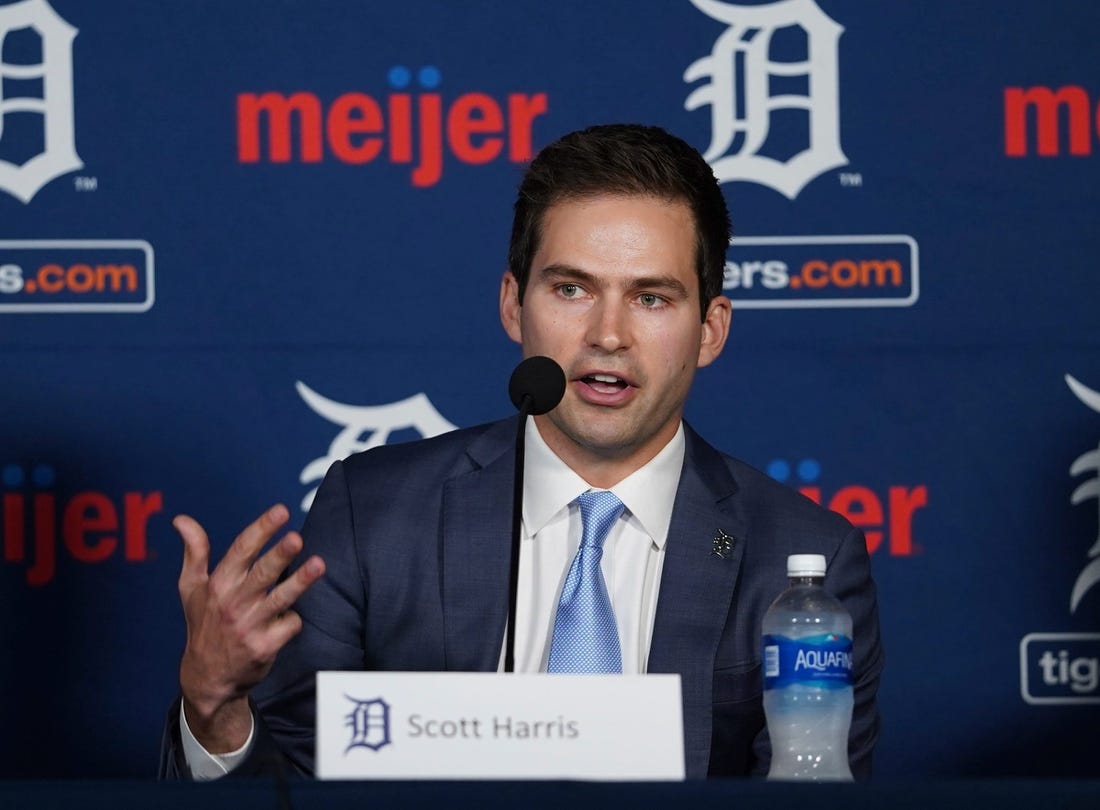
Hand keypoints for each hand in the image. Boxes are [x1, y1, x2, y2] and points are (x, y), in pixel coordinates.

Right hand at [175, 504, 325, 752]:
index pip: (241, 550)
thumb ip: (194, 552)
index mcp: (218, 584)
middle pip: (261, 573)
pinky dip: (294, 618)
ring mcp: (249, 626)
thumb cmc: (203, 624)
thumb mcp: (191, 588)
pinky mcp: (264, 647)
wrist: (206, 677)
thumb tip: (182, 519)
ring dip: (300, 581)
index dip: (262, 529)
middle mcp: (233, 603)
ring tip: (319, 564)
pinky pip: (289, 625)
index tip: (281, 511)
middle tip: (296, 537)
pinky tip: (291, 616)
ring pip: (280, 598)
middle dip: (279, 554)